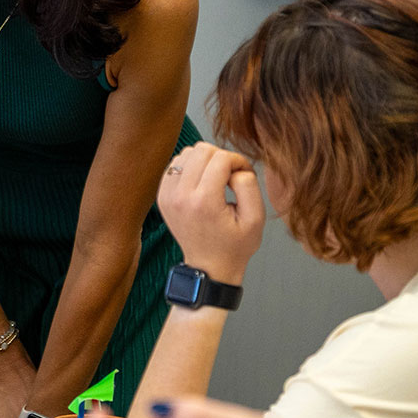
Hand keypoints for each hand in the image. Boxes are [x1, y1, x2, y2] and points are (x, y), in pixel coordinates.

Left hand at [158, 142, 264, 284]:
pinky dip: (190, 167)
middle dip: (221, 157)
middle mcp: (181, 196)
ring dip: (204, 160)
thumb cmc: (234, 246)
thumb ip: (248, 185)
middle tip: (230, 176)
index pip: (221, 157)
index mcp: (204, 202)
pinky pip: (176, 164)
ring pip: (186, 153)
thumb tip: (235, 167)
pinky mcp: (162, 196)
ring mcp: (168, 196)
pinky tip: (201, 182)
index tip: (244, 174)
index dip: (238, 161)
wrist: (209, 267)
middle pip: (202, 150)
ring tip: (215, 179)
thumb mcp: (255, 219)